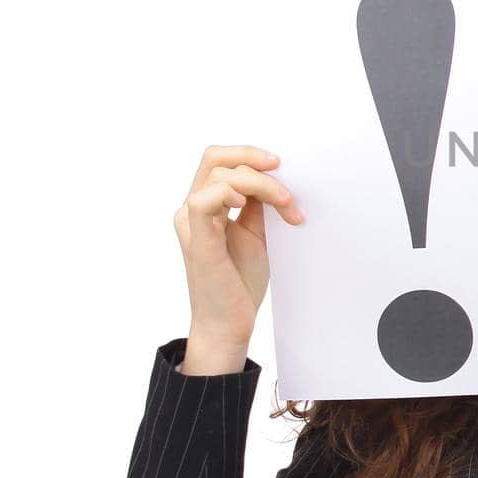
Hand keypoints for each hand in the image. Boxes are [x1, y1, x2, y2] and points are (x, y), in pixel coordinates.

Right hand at [172, 144, 303, 350]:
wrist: (231, 322)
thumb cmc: (241, 280)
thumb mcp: (257, 231)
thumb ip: (258, 203)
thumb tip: (277, 174)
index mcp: (206, 204)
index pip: (220, 161)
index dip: (249, 155)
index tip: (282, 165)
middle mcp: (192, 209)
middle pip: (214, 158)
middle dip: (252, 158)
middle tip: (282, 169)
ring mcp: (191, 223)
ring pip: (218, 176)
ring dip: (260, 184)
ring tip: (286, 206)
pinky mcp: (197, 240)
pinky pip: (204, 201)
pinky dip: (228, 193)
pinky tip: (245, 204)